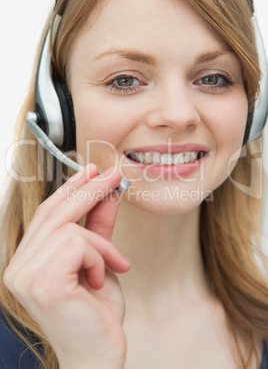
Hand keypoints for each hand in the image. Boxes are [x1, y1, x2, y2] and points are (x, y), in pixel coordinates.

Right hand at [4, 164, 129, 368]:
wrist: (98, 357)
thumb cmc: (95, 314)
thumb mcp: (100, 260)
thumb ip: (99, 226)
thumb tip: (107, 194)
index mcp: (27, 261)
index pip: (47, 213)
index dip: (70, 188)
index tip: (93, 171)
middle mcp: (19, 266)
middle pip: (54, 212)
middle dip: (88, 190)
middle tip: (113, 176)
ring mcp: (26, 274)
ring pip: (69, 228)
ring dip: (100, 243)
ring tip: (114, 265)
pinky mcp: (43, 282)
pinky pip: (78, 244)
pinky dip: (100, 256)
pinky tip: (100, 279)